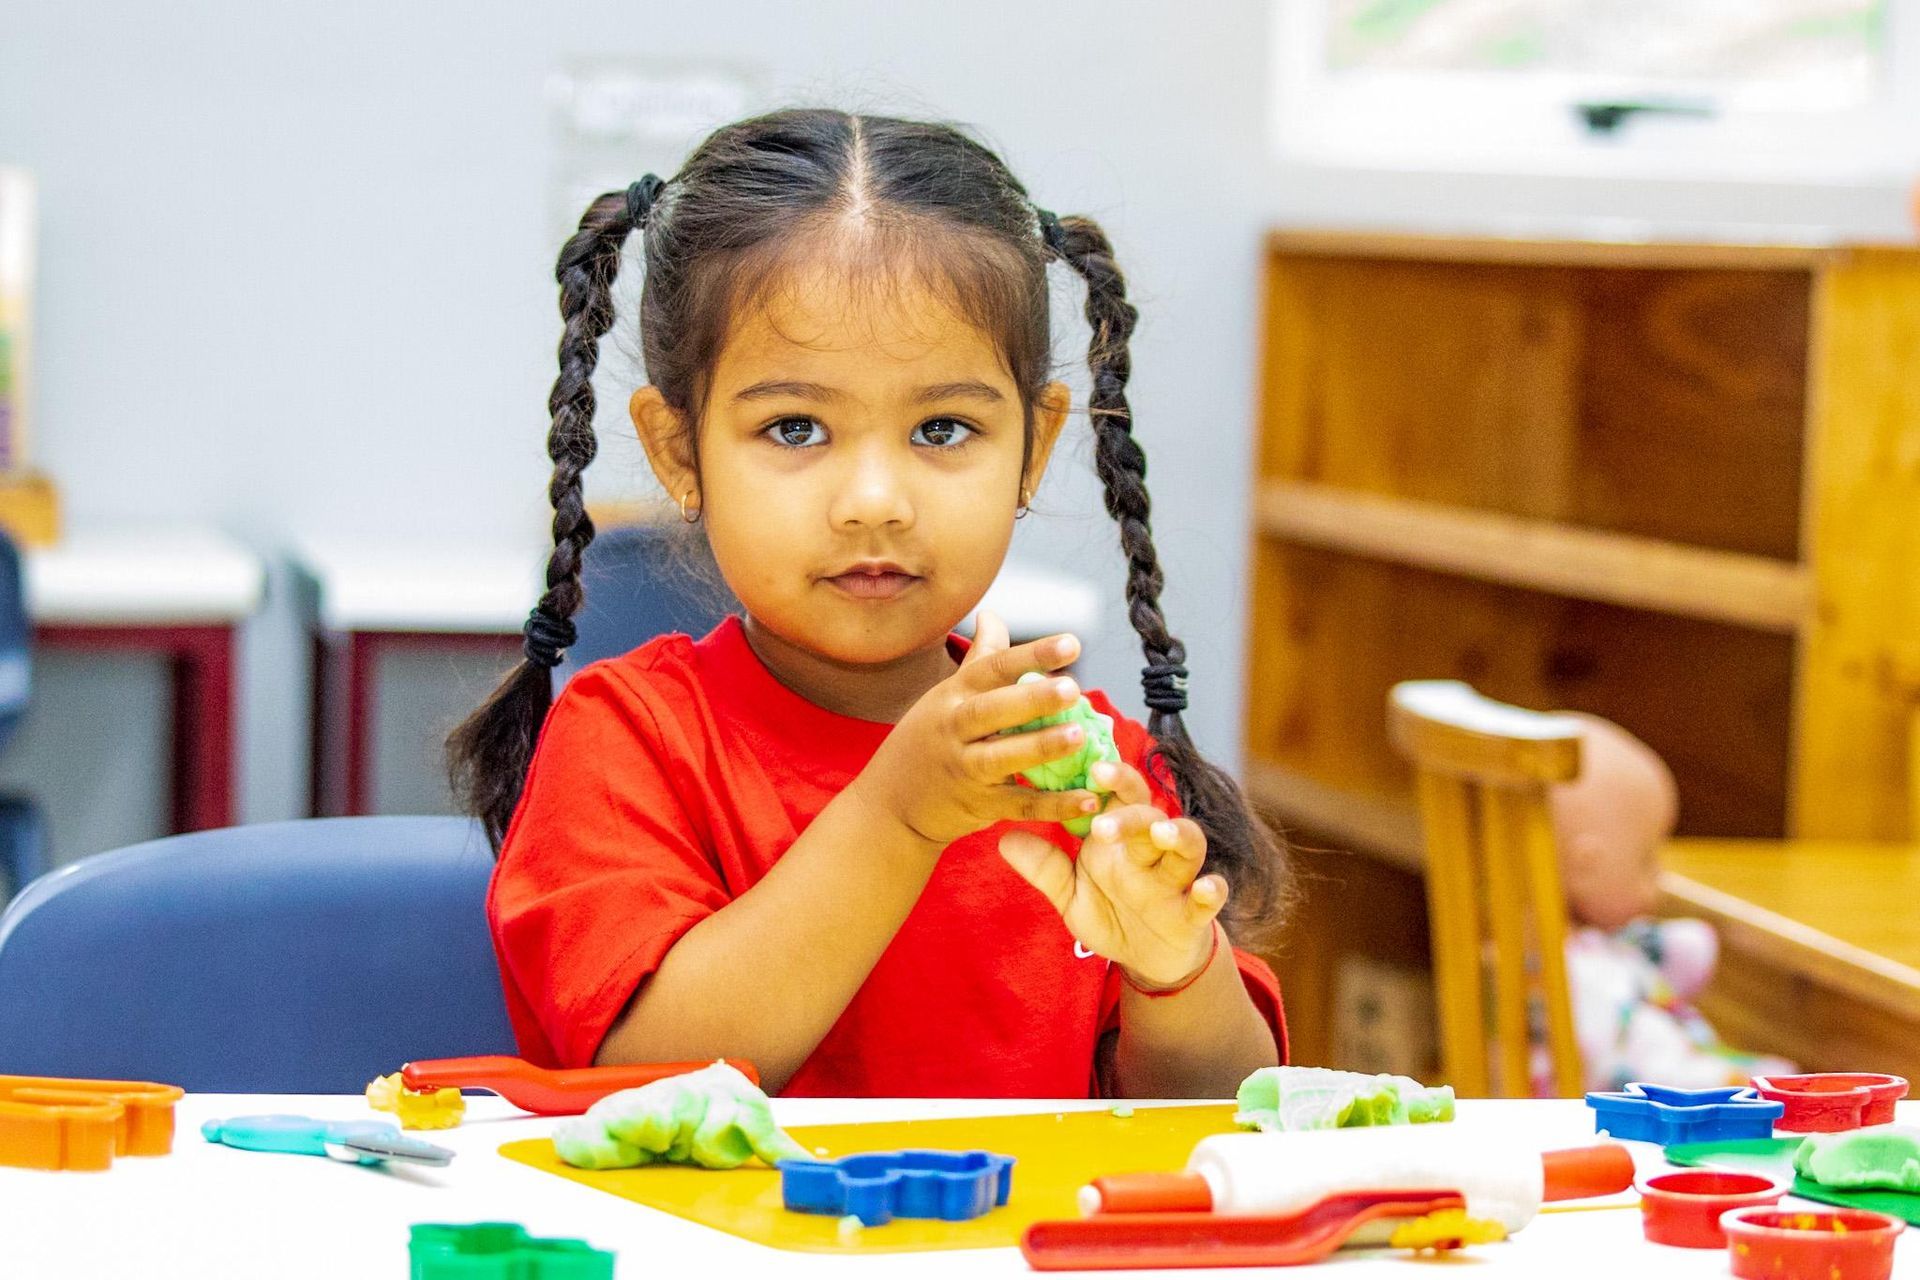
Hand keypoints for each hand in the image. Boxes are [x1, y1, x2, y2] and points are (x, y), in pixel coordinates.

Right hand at [849, 610, 1103, 848]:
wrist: (889, 805)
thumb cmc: (927, 740)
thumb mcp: (945, 696)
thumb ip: (978, 658)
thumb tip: (992, 613)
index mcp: (953, 696)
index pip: (992, 668)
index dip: (1031, 654)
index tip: (1072, 643)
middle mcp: (955, 728)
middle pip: (992, 710)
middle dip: (1032, 699)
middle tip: (1073, 688)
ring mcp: (964, 769)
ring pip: (1002, 757)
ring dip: (1040, 747)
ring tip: (1079, 735)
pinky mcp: (977, 806)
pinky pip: (1018, 805)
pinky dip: (1054, 806)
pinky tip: (1088, 800)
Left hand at [997, 759, 1226, 987]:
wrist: (1146, 959)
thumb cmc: (1111, 913)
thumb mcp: (1070, 895)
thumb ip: (1045, 867)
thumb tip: (1004, 838)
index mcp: (1121, 840)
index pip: (1120, 796)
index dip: (1112, 778)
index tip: (1093, 767)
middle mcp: (1150, 852)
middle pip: (1150, 816)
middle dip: (1130, 815)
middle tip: (1102, 825)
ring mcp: (1175, 880)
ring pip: (1188, 844)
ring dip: (1178, 834)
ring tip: (1162, 832)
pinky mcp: (1192, 914)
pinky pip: (1208, 898)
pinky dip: (1211, 890)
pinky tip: (1207, 887)